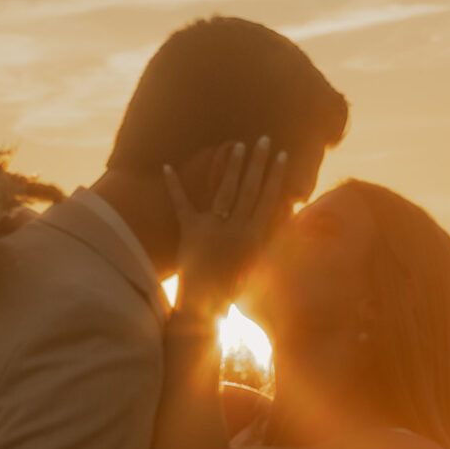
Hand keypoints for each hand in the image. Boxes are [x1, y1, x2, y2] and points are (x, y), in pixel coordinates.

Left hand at [163, 136, 287, 317]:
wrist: (204, 309)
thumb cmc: (232, 288)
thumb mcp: (256, 264)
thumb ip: (268, 238)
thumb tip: (283, 212)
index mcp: (253, 239)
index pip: (268, 201)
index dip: (274, 177)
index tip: (281, 155)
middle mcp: (234, 231)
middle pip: (248, 191)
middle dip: (257, 163)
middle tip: (263, 139)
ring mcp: (212, 231)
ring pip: (223, 192)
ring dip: (230, 167)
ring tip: (236, 145)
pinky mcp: (190, 233)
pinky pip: (182, 206)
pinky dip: (174, 186)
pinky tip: (167, 166)